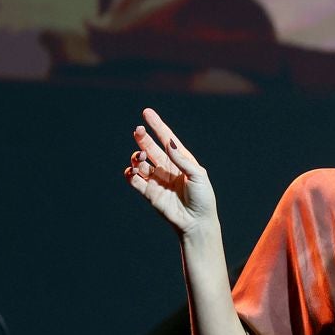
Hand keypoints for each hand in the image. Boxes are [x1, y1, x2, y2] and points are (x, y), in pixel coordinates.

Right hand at [125, 107, 218, 238]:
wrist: (197, 222)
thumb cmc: (203, 198)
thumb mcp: (197, 175)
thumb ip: (181, 159)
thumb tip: (168, 142)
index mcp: (181, 161)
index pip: (166, 139)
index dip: (157, 125)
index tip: (146, 112)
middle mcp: (167, 168)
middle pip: (151, 147)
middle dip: (143, 138)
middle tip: (138, 130)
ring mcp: (157, 180)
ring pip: (140, 162)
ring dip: (138, 157)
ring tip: (141, 158)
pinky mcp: (149, 192)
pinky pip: (135, 180)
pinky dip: (131, 174)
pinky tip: (133, 171)